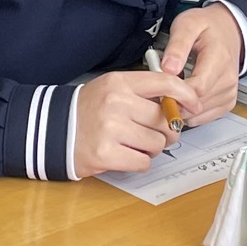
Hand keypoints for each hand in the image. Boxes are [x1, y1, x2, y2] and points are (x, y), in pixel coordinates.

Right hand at [71, 71, 185, 176]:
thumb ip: (144, 93)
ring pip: (157, 144)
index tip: (193, 105)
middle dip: (165, 130)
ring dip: (151, 149)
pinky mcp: (106, 154)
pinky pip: (143, 162)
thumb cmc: (88, 111)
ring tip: (133, 144)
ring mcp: (110, 129)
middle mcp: (116, 103)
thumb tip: (179, 105)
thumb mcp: (113, 89)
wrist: (53, 130)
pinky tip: (125, 155)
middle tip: (152, 132)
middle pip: (165, 119)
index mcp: (119, 83)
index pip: (164, 83)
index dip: (186, 95)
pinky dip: (139, 162)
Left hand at [155, 5, 245, 123]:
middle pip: (197, 104)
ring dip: (181, 107)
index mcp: (219, 59)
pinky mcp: (227, 102)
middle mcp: (228, 79)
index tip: (160, 87)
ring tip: (171, 90)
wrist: (228, 29)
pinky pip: (204, 117)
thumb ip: (177, 46)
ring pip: (199, 114)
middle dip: (174, 100)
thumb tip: (168, 68)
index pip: (198, 88)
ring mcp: (229, 92)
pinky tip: (183, 98)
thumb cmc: (207, 27)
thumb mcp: (187, 25)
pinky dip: (190, 112)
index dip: (175, 92)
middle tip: (161, 88)